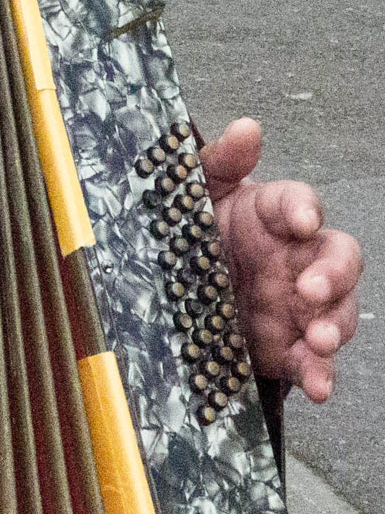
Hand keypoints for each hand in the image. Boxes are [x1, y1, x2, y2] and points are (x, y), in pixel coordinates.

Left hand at [203, 118, 361, 402]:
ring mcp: (299, 304)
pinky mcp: (290, 345)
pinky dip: (322, 373)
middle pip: (339, 258)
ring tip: (321, 339)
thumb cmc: (192, 230)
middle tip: (311, 290)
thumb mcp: (194, 192)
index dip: (304, 209)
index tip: (300, 221)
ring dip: (337, 326)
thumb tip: (246, 127)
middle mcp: (297, 258)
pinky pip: (316, 360)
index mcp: (273, 216)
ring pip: (339, 311)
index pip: (299, 204)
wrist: (173, 290)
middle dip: (334, 274)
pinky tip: (320, 386)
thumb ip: (219, 161)